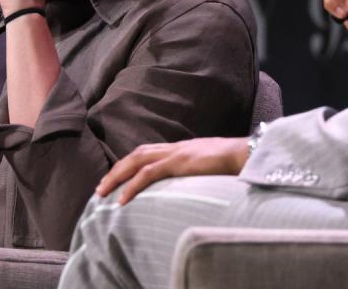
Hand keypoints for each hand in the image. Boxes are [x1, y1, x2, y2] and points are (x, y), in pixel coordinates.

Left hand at [96, 137, 247, 204]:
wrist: (246, 153)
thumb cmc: (233, 161)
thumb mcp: (210, 165)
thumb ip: (199, 169)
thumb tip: (195, 180)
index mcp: (181, 148)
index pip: (148, 152)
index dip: (129, 164)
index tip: (117, 177)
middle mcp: (175, 147)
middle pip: (136, 155)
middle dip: (116, 170)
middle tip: (100, 187)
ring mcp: (176, 153)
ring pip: (137, 161)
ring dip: (117, 176)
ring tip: (103, 192)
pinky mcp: (179, 162)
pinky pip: (149, 174)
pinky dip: (133, 185)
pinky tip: (123, 199)